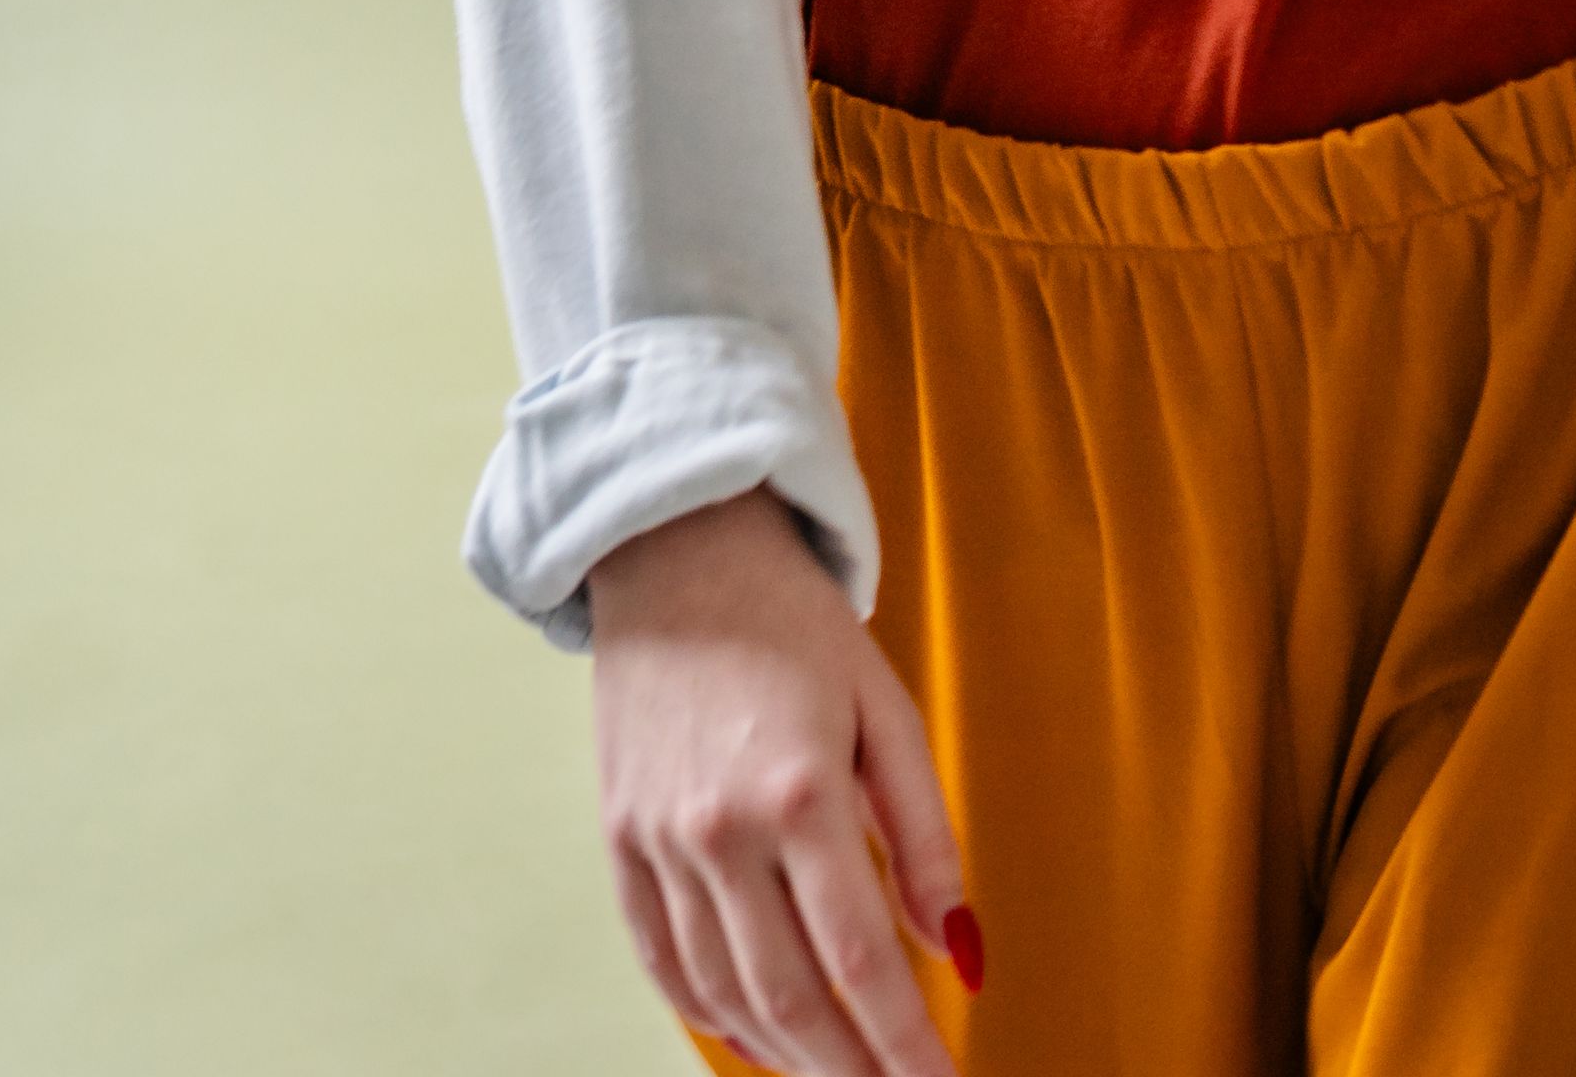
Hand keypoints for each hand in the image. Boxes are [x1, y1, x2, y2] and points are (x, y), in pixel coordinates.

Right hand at [583, 489, 977, 1076]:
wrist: (675, 550)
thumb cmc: (792, 622)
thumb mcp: (888, 711)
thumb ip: (924, 834)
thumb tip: (955, 945)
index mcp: (801, 792)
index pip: (862, 960)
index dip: (905, 1043)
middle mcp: (721, 829)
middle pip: (791, 997)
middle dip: (850, 1068)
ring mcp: (661, 839)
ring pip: (725, 993)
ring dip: (787, 1056)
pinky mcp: (620, 839)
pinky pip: (663, 959)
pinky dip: (710, 1016)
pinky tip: (755, 1041)